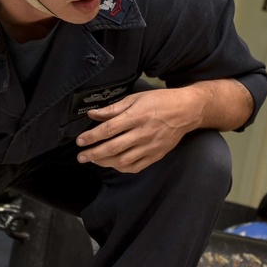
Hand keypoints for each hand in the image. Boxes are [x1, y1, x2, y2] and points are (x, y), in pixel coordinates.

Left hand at [75, 88, 202, 172]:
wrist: (186, 111)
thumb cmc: (159, 101)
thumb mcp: (135, 99)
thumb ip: (113, 109)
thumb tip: (93, 114)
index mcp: (137, 116)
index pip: (109, 129)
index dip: (92, 136)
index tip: (80, 141)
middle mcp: (143, 133)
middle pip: (113, 148)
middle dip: (94, 153)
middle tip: (81, 156)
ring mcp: (150, 146)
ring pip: (123, 160)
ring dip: (105, 162)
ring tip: (94, 160)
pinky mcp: (156, 155)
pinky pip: (136, 167)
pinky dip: (122, 167)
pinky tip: (113, 164)